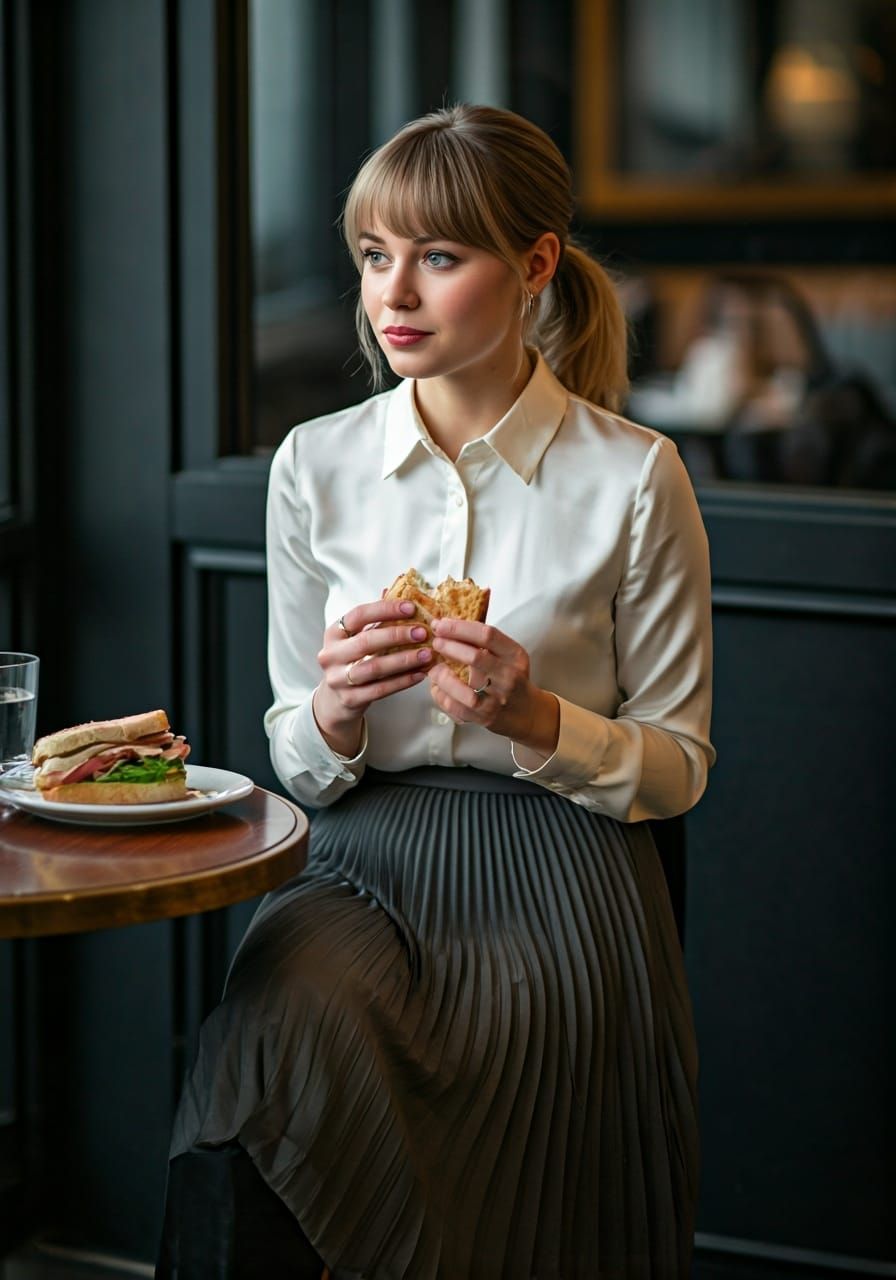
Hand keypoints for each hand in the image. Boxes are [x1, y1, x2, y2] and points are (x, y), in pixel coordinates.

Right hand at [313, 599, 432, 753]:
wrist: (335, 699)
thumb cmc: (353, 660)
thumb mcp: (358, 637)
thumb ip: (376, 618)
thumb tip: (395, 588)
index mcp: (334, 633)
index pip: (358, 615)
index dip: (385, 609)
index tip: (411, 607)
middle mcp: (331, 654)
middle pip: (367, 641)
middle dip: (398, 635)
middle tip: (424, 633)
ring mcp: (338, 679)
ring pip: (375, 667)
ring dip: (404, 660)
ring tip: (427, 655)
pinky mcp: (349, 699)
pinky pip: (381, 689)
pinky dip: (403, 681)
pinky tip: (420, 674)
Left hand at [428, 618, 559, 754]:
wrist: (527, 713)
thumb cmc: (511, 677)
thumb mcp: (508, 655)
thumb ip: (484, 641)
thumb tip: (447, 625)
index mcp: (514, 656)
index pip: (487, 635)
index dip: (459, 627)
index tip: (441, 624)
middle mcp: (508, 677)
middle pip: (475, 657)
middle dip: (449, 646)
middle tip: (436, 642)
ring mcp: (496, 699)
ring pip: (464, 689)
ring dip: (442, 676)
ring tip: (434, 668)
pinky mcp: (484, 717)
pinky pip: (456, 707)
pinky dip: (441, 695)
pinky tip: (437, 686)